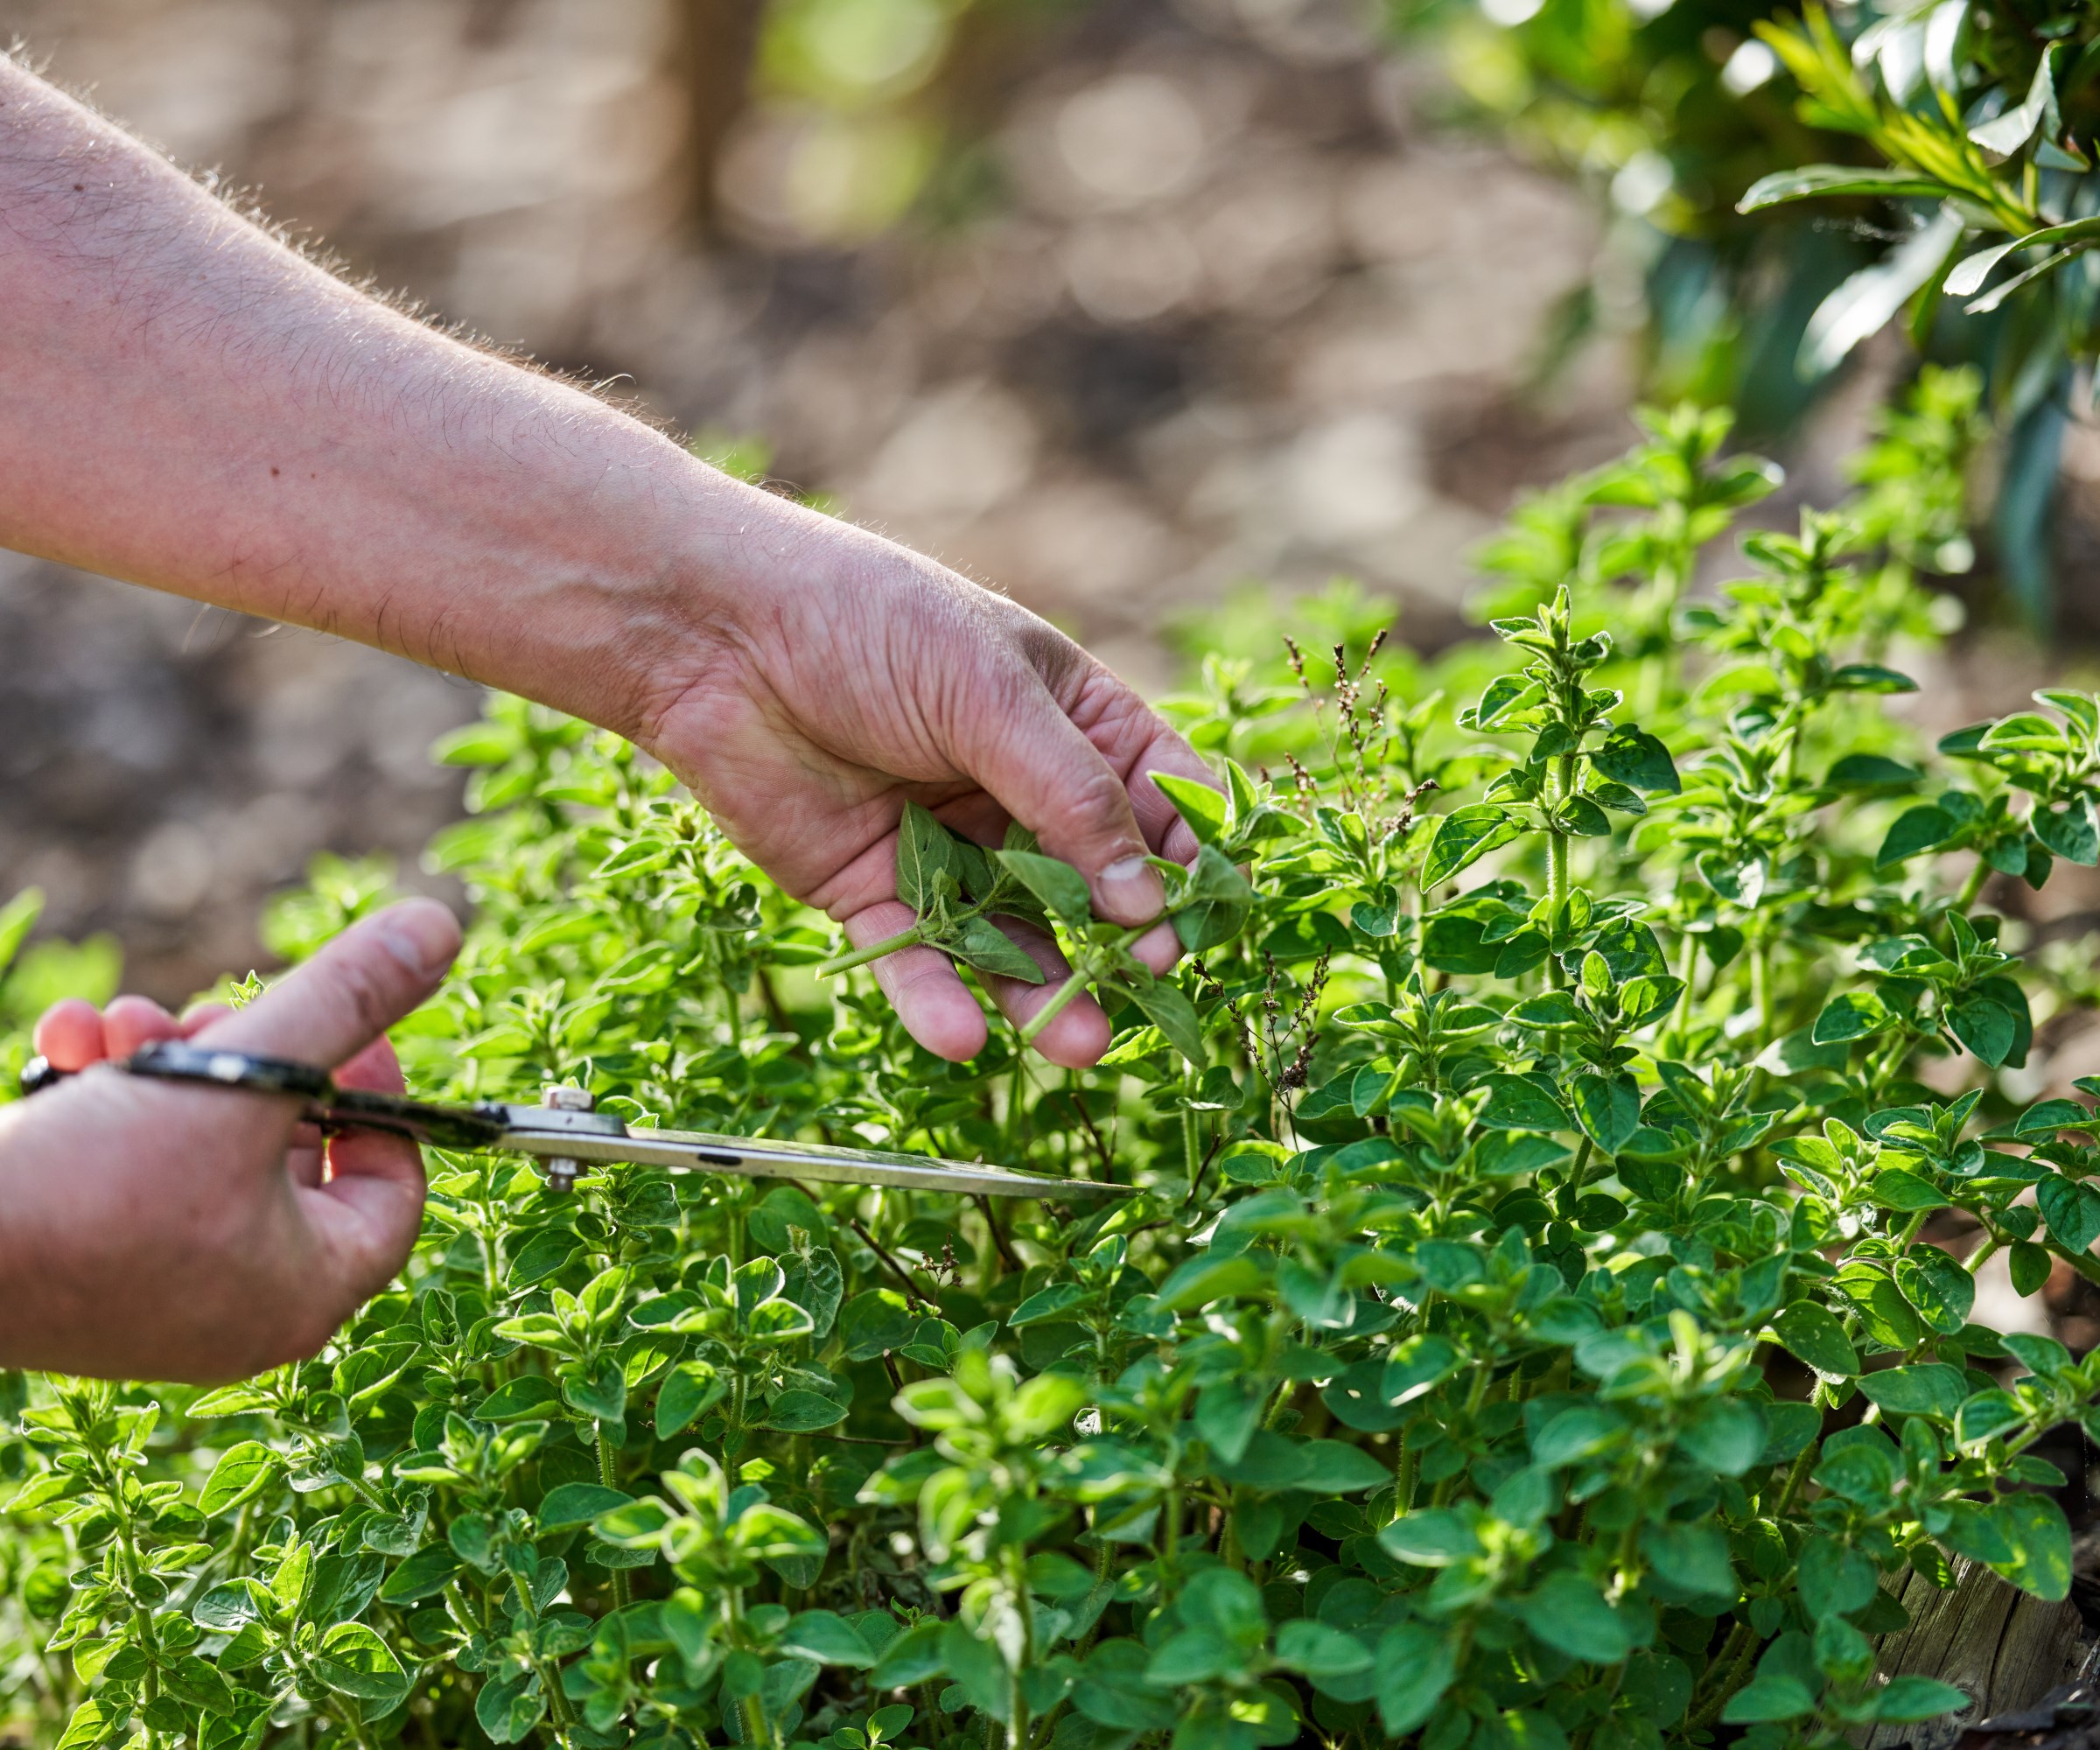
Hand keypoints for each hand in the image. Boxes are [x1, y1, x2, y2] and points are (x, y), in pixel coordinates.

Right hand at [0, 900, 459, 1381]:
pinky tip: (68, 1046)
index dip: (378, 1093)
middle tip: (210, 1016)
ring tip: (123, 1023)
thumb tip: (437, 928)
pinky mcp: (86, 1266)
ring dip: (168, 1062)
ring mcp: (157, 1293)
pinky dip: (108, 1098)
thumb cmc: (93, 1189)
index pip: (395, 1186)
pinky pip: (131, 1170)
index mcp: (307, 1289)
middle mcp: (241, 1307)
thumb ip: (347, 997)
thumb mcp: (245, 1072)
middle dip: (249, 1059)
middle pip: (290, 1153)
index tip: (340, 1031)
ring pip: (201, 1144)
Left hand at [644, 516, 1217, 1068]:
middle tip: (1149, 990)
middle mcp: (1013, 788)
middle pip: (1089, 884)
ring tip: (1081, 1044)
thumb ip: (1070, 798)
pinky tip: (968, 1038)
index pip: (1155, 797)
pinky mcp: (869, 888)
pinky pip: (916, 956)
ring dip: (1045, 992)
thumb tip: (1146, 900)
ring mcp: (944, 843)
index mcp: (1066, 719)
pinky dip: (939, 999)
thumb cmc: (869, 625)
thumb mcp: (989, 694)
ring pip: (1010, 936)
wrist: (716, 634)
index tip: (1207, 918)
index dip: (1186, 858)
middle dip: (1122, 943)